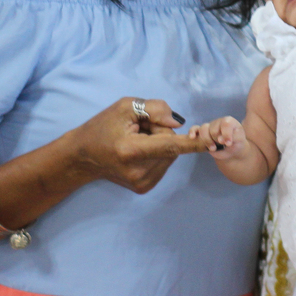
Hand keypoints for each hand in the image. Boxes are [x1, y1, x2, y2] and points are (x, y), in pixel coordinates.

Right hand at [68, 97, 204, 193]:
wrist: (82, 157)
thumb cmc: (102, 127)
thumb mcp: (124, 107)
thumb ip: (154, 110)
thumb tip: (178, 123)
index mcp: (131, 150)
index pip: (169, 146)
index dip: (193, 143)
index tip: (213, 143)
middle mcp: (139, 171)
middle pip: (171, 145)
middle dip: (161, 133)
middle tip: (138, 130)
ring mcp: (142, 183)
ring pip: (170, 155)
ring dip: (158, 144)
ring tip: (135, 142)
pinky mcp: (144, 188)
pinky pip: (164, 163)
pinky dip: (156, 154)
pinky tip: (137, 152)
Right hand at [188, 116, 245, 157]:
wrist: (231, 150)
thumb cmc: (236, 143)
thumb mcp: (239, 141)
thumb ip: (233, 138)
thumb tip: (220, 140)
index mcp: (229, 121)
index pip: (225, 124)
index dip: (226, 134)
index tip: (228, 143)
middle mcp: (218, 122)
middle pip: (213, 129)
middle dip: (217, 139)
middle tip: (222, 145)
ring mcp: (210, 126)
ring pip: (204, 129)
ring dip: (207, 140)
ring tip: (213, 149)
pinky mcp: (202, 133)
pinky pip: (195, 128)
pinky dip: (192, 131)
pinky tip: (192, 137)